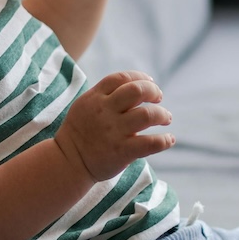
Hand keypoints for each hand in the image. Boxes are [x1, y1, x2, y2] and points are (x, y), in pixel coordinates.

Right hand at [54, 71, 175, 181]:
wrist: (69, 162)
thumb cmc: (81, 132)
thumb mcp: (85, 105)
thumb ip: (106, 94)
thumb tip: (137, 84)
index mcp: (95, 98)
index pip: (122, 78)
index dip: (141, 77)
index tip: (150, 83)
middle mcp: (105, 112)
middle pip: (137, 91)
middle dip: (153, 91)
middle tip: (159, 98)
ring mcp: (114, 132)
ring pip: (147, 115)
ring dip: (162, 114)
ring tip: (166, 118)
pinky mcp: (121, 152)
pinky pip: (150, 143)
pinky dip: (164, 140)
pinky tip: (169, 139)